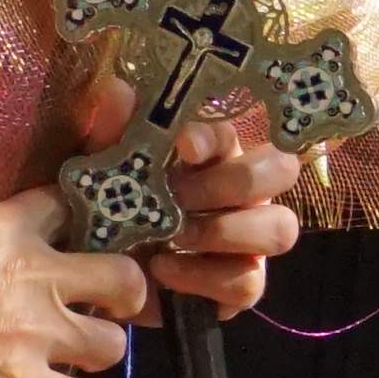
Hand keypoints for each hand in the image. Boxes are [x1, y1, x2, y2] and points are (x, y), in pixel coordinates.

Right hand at [0, 193, 149, 377]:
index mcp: (4, 228)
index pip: (70, 204)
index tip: (81, 241)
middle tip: (106, 310)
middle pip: (123, 277)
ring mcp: (37, 330)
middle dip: (123, 297)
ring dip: (95, 355)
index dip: (83, 224)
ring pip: (113, 345)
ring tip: (70, 361)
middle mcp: (35, 274)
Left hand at [75, 70, 306, 319]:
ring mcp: (250, 241)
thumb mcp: (99, 170)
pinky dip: (206, 276)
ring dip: (228, 231)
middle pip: (280, 171)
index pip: (231, 134)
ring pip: (280, 229)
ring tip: (177, 235)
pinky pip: (249, 283)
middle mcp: (244, 193)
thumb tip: (118, 92)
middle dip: (233, 182)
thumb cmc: (111, 211)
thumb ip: (109, 135)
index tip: (182, 145)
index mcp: (214, 156)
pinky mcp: (241, 285)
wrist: (97, 276)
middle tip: (181, 196)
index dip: (213, 137)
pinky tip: (164, 268)